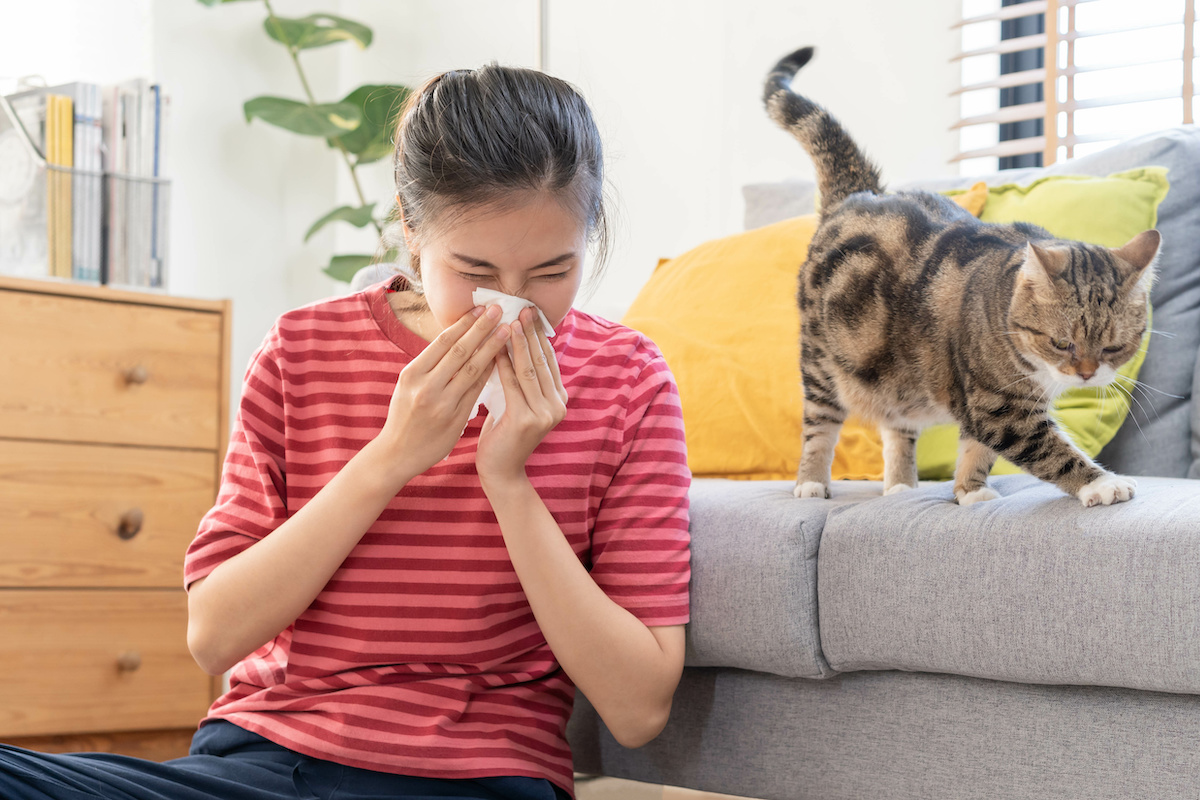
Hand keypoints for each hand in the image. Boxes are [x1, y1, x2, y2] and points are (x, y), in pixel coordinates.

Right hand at [376, 304, 509, 480]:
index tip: (481, 308)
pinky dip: (489, 373)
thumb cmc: (404, 416)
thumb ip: (429, 366)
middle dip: (481, 328)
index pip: (443, 342)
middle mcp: (426, 386)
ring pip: (472, 369)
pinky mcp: (455, 419)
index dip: (464, 323)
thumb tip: (457, 339)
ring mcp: (442, 403)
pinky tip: (502, 360)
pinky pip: (477, 390)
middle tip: (499, 309)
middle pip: (460, 351)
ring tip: (507, 330)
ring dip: (492, 347)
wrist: (396, 454)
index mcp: (412, 373)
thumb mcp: (408, 386)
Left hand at [476, 307, 567, 485]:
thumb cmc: (504, 434)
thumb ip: (522, 379)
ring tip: (509, 320)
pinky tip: (495, 348)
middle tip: (522, 308)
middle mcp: (557, 405)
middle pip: (542, 360)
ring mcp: (544, 414)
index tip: (529, 312)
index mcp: (558, 399)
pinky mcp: (526, 420)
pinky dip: (504, 364)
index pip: (549, 359)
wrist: (500, 472)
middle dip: (530, 332)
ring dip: (518, 343)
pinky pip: (513, 385)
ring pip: (529, 370)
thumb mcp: (518, 402)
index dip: (539, 335)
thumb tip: (513, 342)